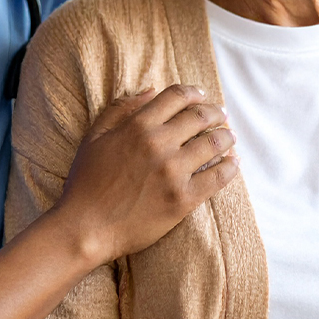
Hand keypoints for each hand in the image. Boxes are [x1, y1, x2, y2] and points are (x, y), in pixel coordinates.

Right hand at [55, 84, 238, 264]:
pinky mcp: (183, 199)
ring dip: (226, 136)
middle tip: (221, 115)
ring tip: (229, 137)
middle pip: (200, 116)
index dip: (194, 92)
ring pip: (214, 143)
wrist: (85, 228)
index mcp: (138, 126)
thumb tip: (151, 90)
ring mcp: (173, 172)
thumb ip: (121, 109)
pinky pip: (217, 177)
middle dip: (215, 112)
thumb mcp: (95, 136)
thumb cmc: (86, 182)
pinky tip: (233, 163)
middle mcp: (158, 144)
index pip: (177, 96)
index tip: (202, 96)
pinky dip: (230, 167)